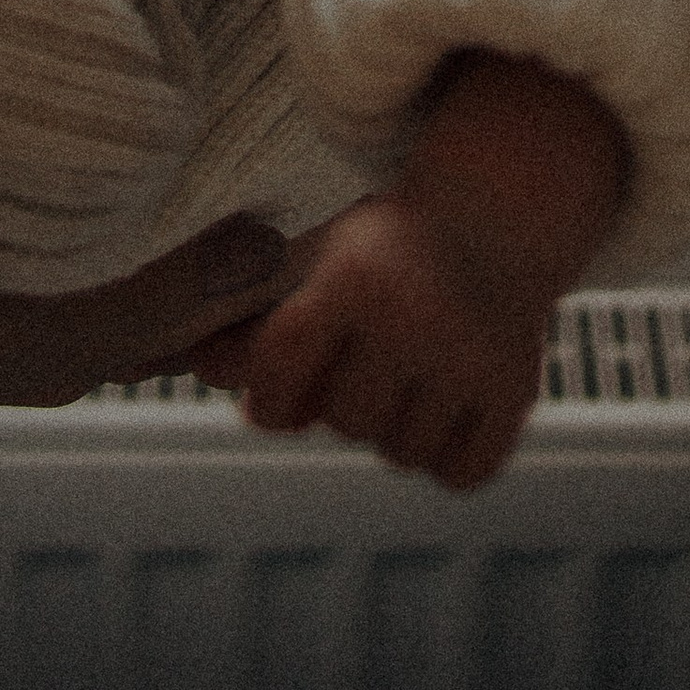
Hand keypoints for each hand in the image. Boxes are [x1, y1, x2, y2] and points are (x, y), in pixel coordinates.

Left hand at [195, 50, 629, 492]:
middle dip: (342, 402)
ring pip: (400, 454)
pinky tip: (446, 402)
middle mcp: (413, 317)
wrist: (496, 214)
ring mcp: (470, 358)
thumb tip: (172, 363)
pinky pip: (459, 475)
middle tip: (362, 359)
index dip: (269, 392)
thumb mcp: (315, 261)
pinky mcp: (516, 392)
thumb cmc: (382, 248)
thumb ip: (250, 319)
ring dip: (394, 429)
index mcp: (352, 278)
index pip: (279, 373)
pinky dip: (447, 456)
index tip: (277, 387)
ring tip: (406, 373)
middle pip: (344, 421)